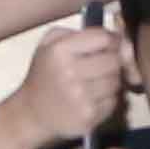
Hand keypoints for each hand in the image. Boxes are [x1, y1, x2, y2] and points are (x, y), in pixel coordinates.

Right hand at [19, 19, 128, 143]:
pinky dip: (107, 98)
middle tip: (100, 65)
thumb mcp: (50, 43)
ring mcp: (80, 97)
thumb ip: (81, 32)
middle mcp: (70, 73)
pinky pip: (113, 100)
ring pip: (116, 81)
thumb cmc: (45, 74)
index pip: (103, 38)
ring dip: (110, 80)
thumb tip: (117, 39)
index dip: (111, 40)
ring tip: (93, 81)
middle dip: (111, 61)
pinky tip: (92, 97)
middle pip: (114, 60)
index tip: (108, 45)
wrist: (32, 111)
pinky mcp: (88, 116)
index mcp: (59, 51)